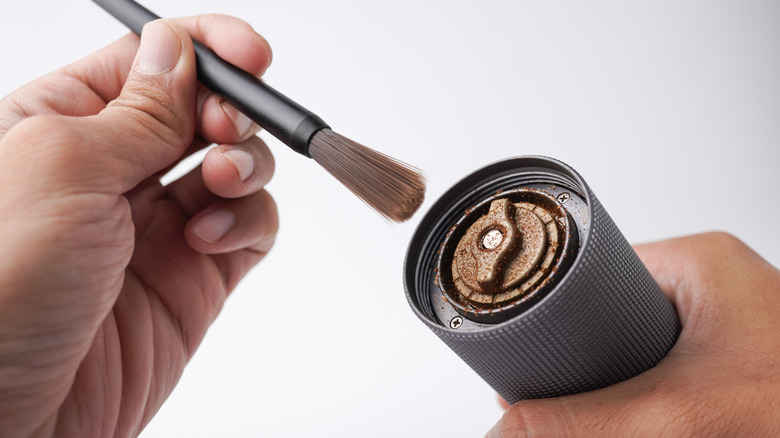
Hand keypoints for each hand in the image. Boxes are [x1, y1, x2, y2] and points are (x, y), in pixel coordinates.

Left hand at [0, 16, 277, 436]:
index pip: (148, 62)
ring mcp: (157, 227)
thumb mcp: (59, 168)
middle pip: (200, 110)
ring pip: (234, 166)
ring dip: (245, 163)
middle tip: (225, 128)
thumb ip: (137, 111)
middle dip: (229, 109)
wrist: (7, 422)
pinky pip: (250, 227)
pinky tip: (214, 237)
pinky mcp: (194, 278)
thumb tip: (181, 50)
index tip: (249, 53)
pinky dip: (250, 220)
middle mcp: (112, 172)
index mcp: (60, 126)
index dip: (205, 48)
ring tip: (221, 181)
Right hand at [488, 232, 779, 436]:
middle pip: (607, 314)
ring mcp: (724, 328)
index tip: (522, 346)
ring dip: (610, 383)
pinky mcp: (732, 366)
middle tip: (552, 390)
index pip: (591, 270)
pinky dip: (641, 399)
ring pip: (635, 350)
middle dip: (579, 358)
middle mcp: (711, 288)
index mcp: (699, 262)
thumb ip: (582, 422)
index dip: (552, 310)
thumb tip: (504, 429)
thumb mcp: (679, 415)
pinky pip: (663, 374)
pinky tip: (632, 419)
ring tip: (588, 407)